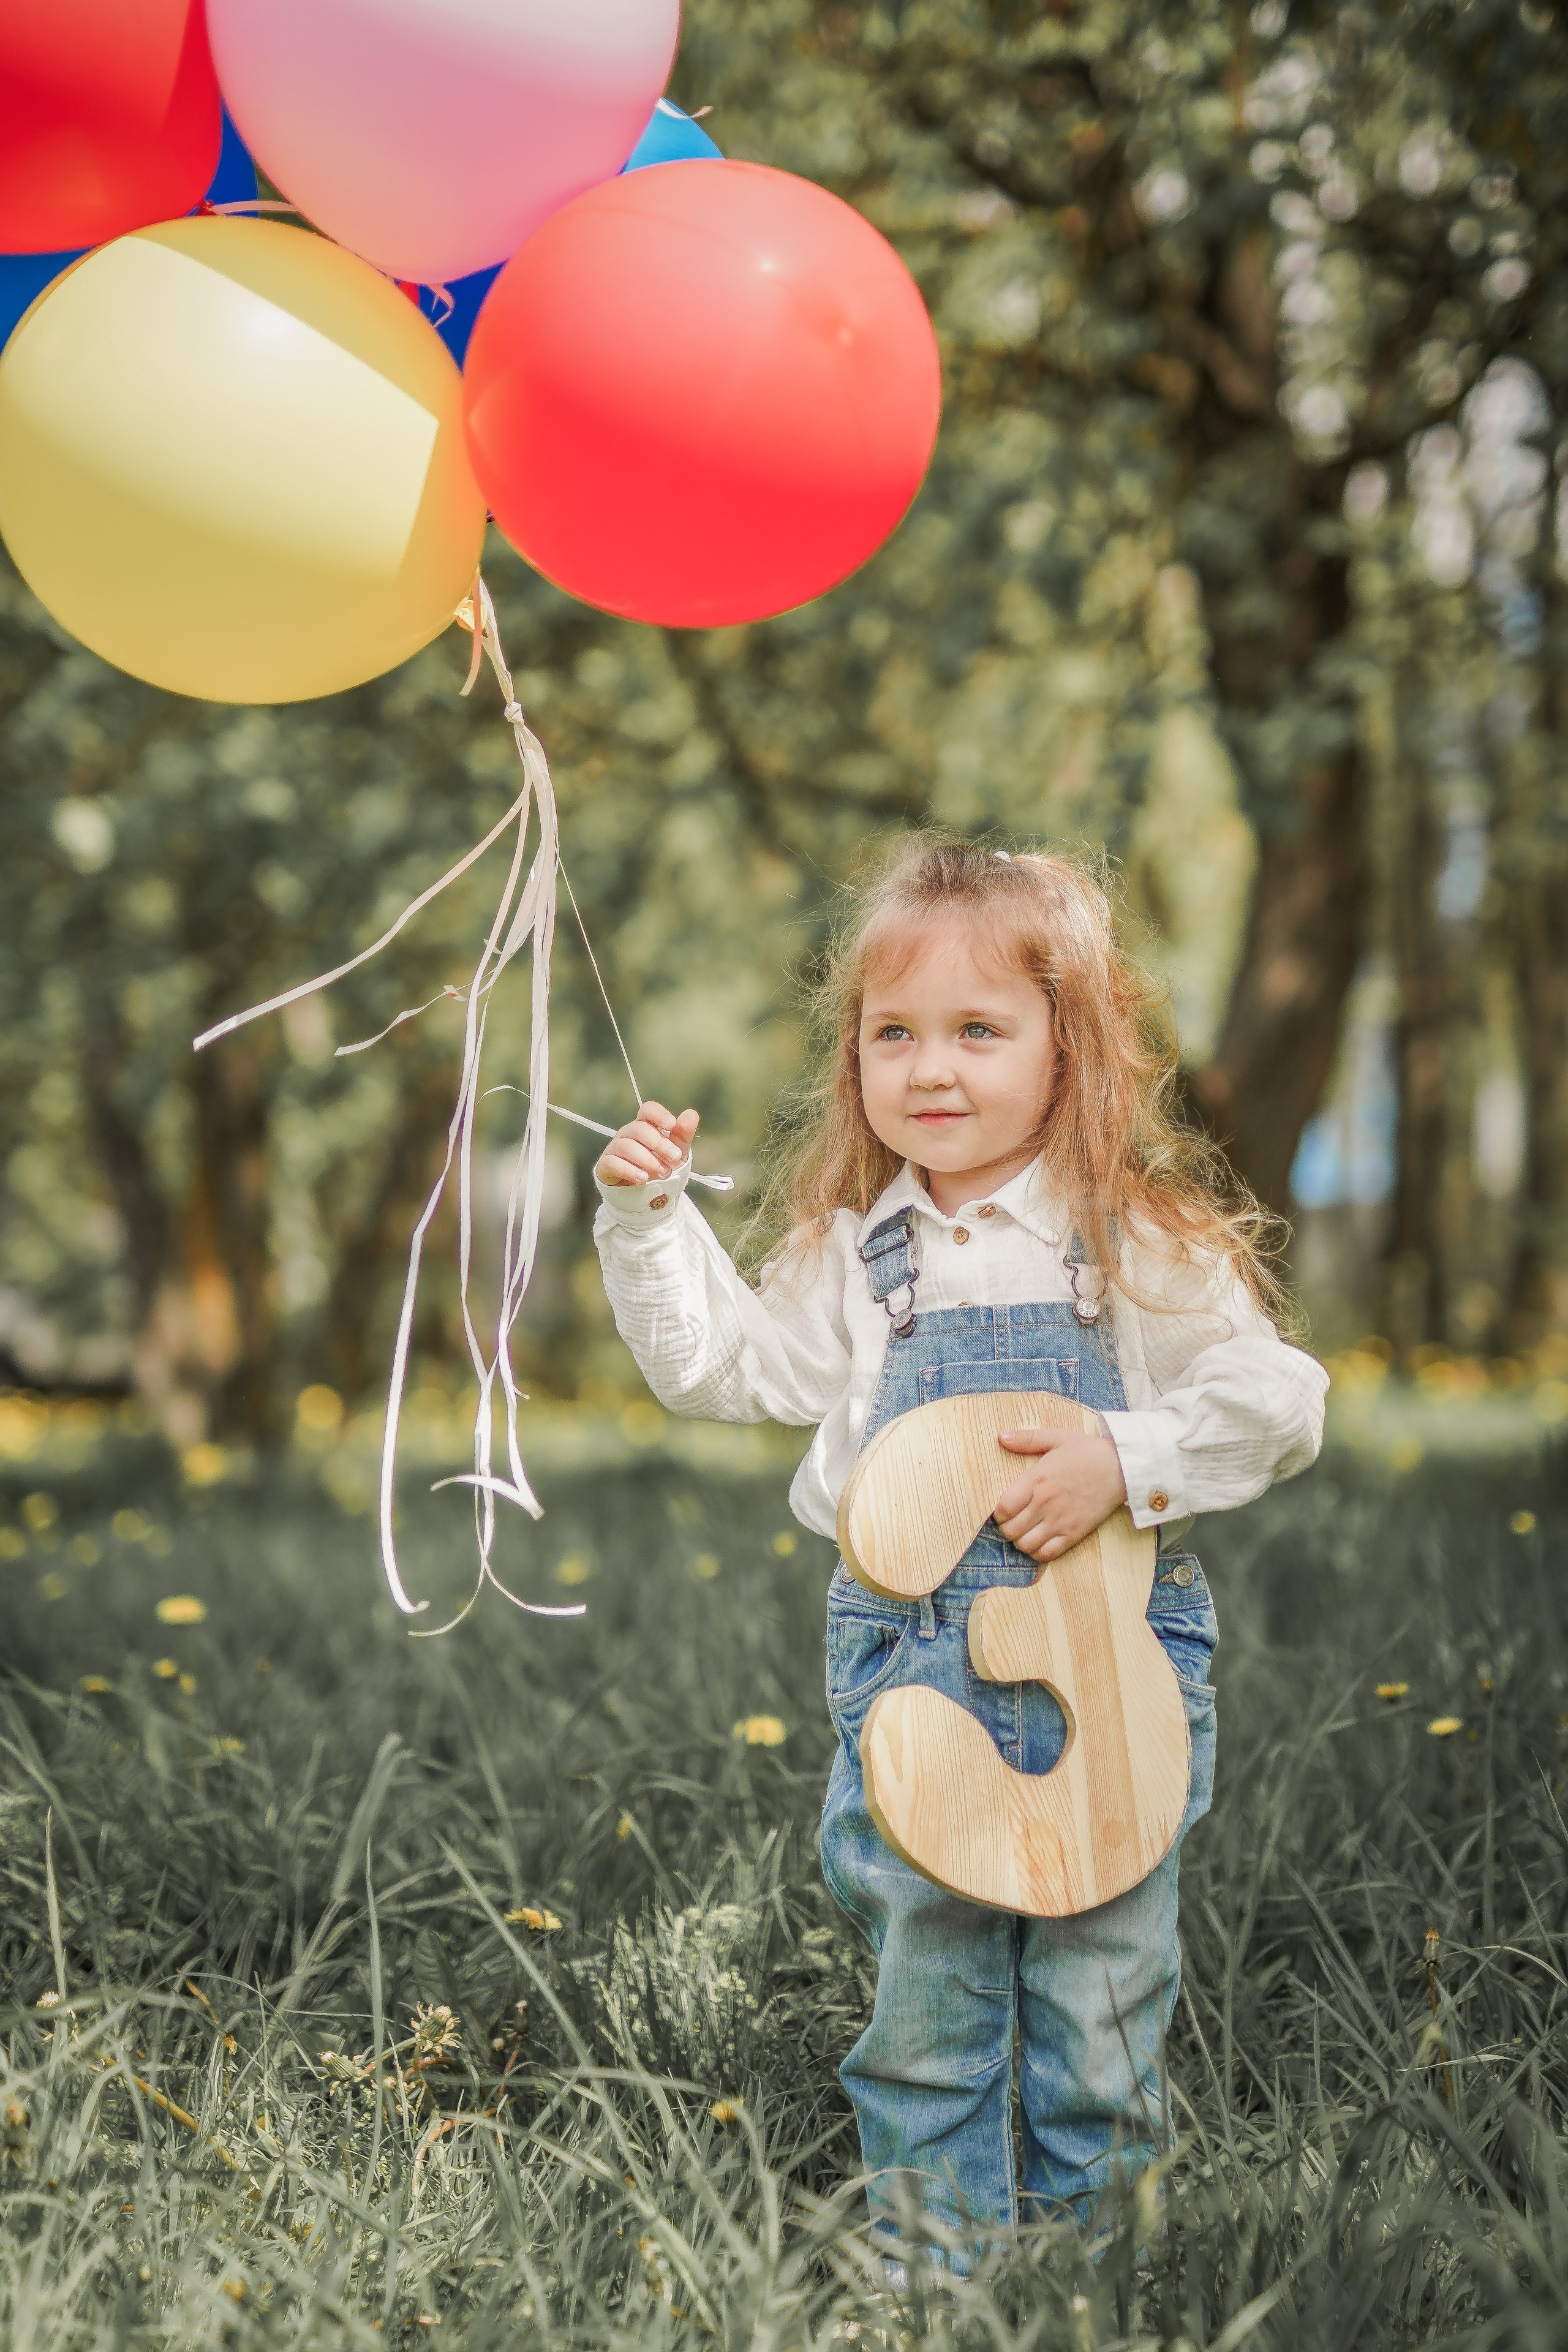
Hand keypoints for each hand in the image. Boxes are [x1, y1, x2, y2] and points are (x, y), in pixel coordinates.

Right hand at [596, 1100, 699, 1187]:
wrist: (645, 1194)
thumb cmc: (661, 1166)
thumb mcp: (677, 1152)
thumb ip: (683, 1134)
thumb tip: (691, 1113)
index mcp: (646, 1125)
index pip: (647, 1110)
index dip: (658, 1114)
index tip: (671, 1125)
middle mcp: (628, 1133)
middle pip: (639, 1129)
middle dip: (659, 1143)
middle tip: (675, 1157)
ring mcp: (615, 1148)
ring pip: (627, 1146)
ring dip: (648, 1160)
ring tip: (664, 1173)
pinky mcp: (606, 1165)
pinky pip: (613, 1163)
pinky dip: (629, 1170)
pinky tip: (643, 1178)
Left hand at [993, 1427, 1127, 1562]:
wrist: (1121, 1467)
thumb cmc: (1087, 1452)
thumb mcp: (1056, 1437)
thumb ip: (1027, 1438)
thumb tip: (1001, 1436)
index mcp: (1036, 1479)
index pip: (1003, 1508)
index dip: (998, 1513)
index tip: (1005, 1510)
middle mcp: (1044, 1503)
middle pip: (1010, 1530)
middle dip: (1007, 1529)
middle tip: (1014, 1523)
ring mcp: (1059, 1521)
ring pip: (1026, 1545)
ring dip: (1021, 1542)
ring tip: (1026, 1533)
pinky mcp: (1074, 1533)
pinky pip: (1048, 1553)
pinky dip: (1039, 1552)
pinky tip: (1041, 1542)